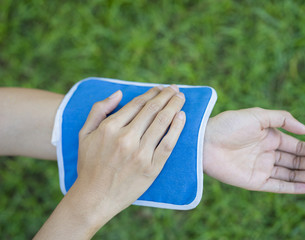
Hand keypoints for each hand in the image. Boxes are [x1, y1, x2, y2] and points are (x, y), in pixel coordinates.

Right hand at [35, 85, 185, 238]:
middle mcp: (126, 138)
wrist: (94, 198)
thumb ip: (99, 110)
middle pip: (152, 110)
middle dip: (166, 95)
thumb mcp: (84, 134)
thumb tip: (119, 93)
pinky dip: (177, 128)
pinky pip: (168, 144)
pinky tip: (182, 117)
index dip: (151, 93)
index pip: (137, 104)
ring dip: (174, 106)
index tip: (160, 88)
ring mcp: (140, 154)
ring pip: (162, 122)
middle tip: (175, 89)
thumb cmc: (89, 165)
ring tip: (180, 98)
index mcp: (110, 128)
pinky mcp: (151, 168)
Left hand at [203, 108, 304, 193]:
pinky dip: (294, 188)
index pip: (296, 146)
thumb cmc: (228, 125)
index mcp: (269, 137)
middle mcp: (267, 153)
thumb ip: (282, 119)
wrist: (204, 141)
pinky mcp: (254, 182)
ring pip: (291, 174)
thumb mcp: (257, 116)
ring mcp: (261, 168)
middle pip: (296, 161)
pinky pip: (278, 186)